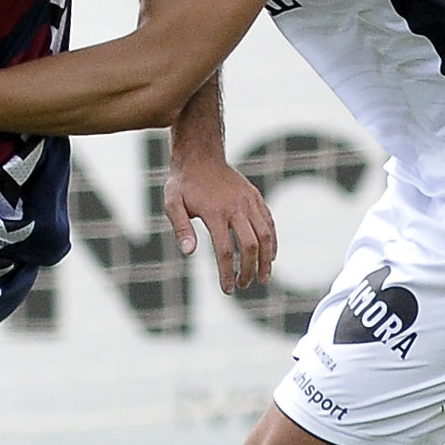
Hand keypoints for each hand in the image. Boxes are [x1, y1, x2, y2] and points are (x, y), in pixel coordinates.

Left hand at [164, 155, 275, 292]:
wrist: (200, 155)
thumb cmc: (183, 183)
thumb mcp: (172, 203)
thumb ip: (180, 227)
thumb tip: (189, 252)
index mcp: (215, 212)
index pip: (225, 250)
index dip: (228, 273)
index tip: (227, 289)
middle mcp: (236, 207)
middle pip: (250, 245)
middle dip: (248, 269)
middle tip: (243, 285)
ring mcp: (249, 201)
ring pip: (266, 235)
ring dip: (266, 259)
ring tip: (263, 278)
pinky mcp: (255, 197)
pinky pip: (269, 222)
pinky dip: (272, 241)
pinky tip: (270, 256)